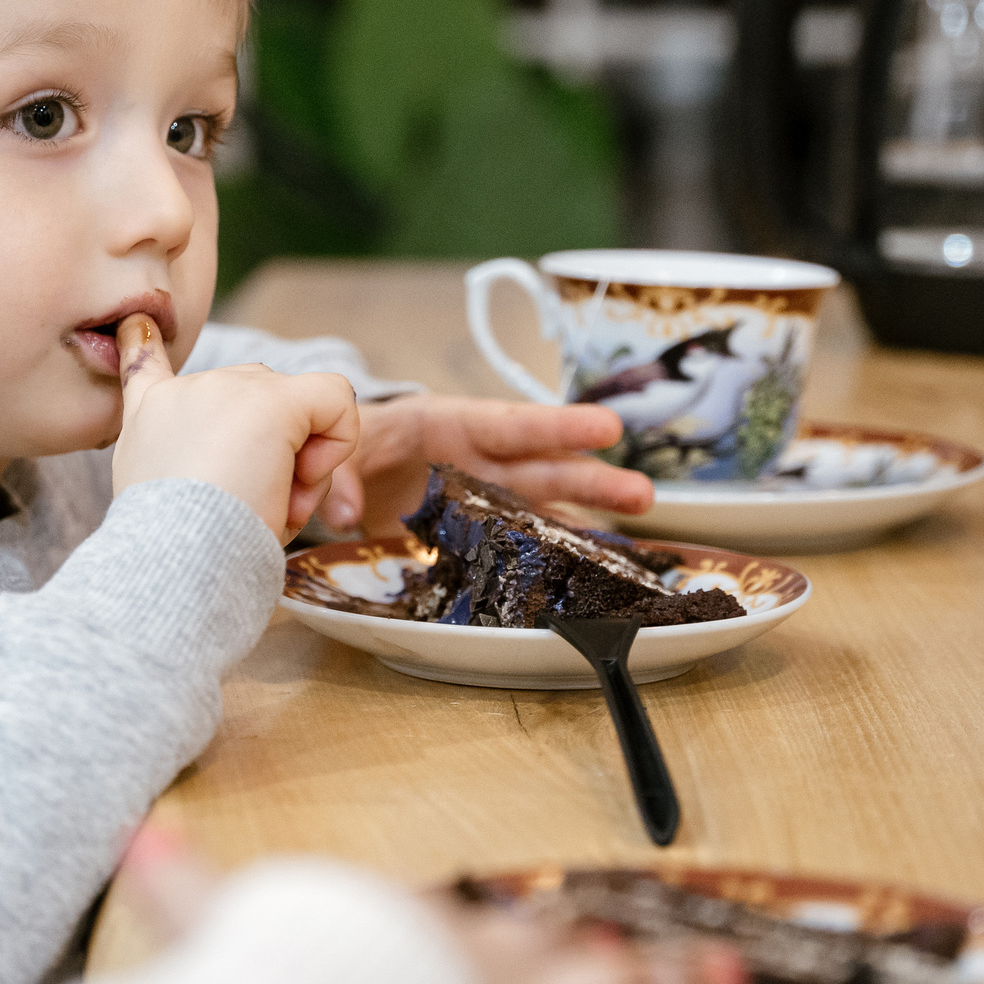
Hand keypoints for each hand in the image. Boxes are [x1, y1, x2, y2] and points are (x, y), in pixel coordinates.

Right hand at [111, 314, 358, 541]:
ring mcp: (231, 388)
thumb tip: (261, 465)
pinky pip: (335, 400)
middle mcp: (186, 391)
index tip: (135, 326)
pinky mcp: (275, 401)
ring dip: (297, 466)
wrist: (181, 555)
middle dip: (268, 456)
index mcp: (148, 417)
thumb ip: (197, 468)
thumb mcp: (171, 507)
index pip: (143, 364)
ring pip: (296, 415)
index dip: (140, 343)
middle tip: (254, 506)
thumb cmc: (182, 550)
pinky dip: (339, 440)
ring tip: (269, 505)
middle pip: (255, 406)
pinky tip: (307, 474)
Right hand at [115, 826, 769, 983]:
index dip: (503, 931)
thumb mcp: (234, 929)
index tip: (535, 919)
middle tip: (656, 935)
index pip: (471, 930)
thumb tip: (137, 843)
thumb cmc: (294, 979)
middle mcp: (489, 974)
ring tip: (732, 979)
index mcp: (421, 939)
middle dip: (611, 944)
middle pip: (566, 953)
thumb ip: (185, 893)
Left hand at [324, 394, 655, 534]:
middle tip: (642, 493)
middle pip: (540, 466)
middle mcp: (475, 457)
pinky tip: (585, 560)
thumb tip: (347, 511)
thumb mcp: (341, 447)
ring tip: (633, 526)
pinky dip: (550, 548)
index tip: (606, 427)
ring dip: (584, 516)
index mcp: (447, 423)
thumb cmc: (352, 441)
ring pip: (541, 502)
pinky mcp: (475, 527)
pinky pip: (519, 537)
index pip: (506, 424)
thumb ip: (342, 473)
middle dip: (591, 478)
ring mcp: (481, 493)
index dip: (556, 426)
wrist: (342, 462)